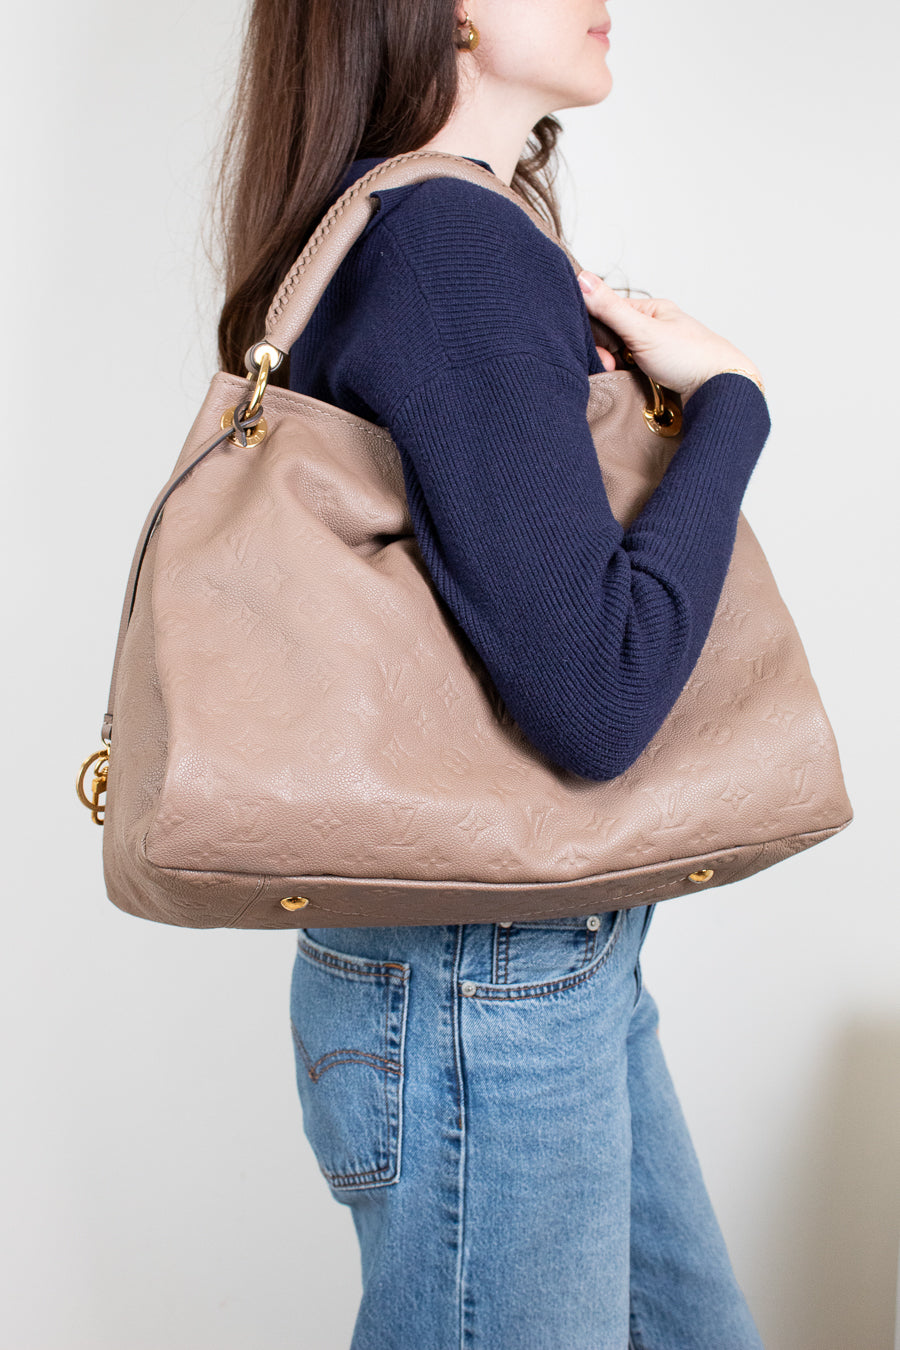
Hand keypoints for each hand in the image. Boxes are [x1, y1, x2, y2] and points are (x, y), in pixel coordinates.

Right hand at [578, 271, 763, 403]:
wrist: (722, 391)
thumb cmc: (690, 358)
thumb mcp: (643, 330)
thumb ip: (610, 308)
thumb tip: (582, 278)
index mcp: (652, 310)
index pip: (607, 312)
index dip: (596, 333)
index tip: (603, 353)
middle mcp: (654, 328)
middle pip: (613, 338)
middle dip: (607, 355)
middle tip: (615, 367)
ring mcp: (657, 352)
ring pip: (621, 359)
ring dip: (617, 370)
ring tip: (626, 377)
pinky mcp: (660, 375)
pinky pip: (632, 376)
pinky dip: (628, 381)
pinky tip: (632, 386)